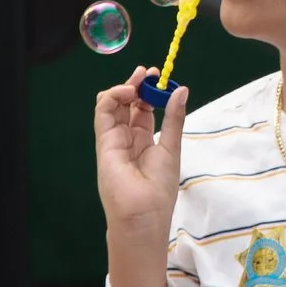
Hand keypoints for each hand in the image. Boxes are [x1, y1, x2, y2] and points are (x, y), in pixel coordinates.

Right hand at [94, 66, 186, 233]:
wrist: (142, 214)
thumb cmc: (159, 188)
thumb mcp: (171, 148)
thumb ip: (173, 119)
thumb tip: (182, 91)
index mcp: (144, 141)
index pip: (142, 109)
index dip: (148, 91)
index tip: (158, 77)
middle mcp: (127, 138)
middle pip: (127, 103)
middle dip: (136, 84)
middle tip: (148, 73)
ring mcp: (113, 139)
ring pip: (112, 104)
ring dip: (124, 87)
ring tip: (138, 81)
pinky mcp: (103, 141)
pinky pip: (103, 112)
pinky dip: (112, 97)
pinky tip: (127, 91)